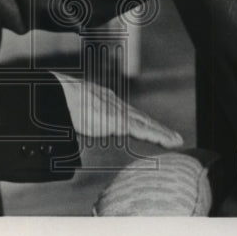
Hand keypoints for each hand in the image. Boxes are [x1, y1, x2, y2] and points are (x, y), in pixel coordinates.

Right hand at [52, 72, 183, 149]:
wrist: (60, 94)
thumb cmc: (62, 103)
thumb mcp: (74, 111)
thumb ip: (80, 118)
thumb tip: (71, 125)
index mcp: (107, 103)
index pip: (130, 115)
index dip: (144, 123)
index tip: (156, 131)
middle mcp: (116, 106)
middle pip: (142, 119)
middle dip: (159, 129)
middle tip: (176, 138)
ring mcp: (118, 112)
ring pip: (145, 123)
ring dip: (162, 133)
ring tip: (176, 141)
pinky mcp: (118, 121)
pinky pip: (142, 129)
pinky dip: (155, 135)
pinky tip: (166, 140)